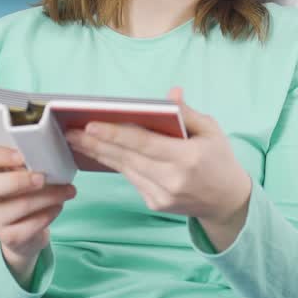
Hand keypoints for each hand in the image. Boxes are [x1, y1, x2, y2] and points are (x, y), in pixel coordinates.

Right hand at [0, 146, 76, 287]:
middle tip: (43, 177)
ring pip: (19, 206)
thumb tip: (48, 152)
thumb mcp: (19, 176)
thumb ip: (25, 163)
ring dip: (48, 196)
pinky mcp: (8, 238)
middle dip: (20, 180)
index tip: (22, 155)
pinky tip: (58, 206)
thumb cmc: (22, 195)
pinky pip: (31, 225)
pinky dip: (49, 213)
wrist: (23, 234)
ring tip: (67, 190)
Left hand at [65, 88, 251, 250]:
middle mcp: (173, 180)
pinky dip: (116, 164)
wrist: (226, 201)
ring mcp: (162, 196)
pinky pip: (131, 179)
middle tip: (70, 131)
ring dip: (99, 154)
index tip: (90, 124)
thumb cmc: (219, 159)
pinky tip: (100, 152)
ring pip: (124, 169)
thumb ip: (187, 113)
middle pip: (127, 158)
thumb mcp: (211, 130)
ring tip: (77, 139)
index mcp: (188, 158)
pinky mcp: (155, 204)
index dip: (115, 134)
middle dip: (96, 143)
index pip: (144, 144)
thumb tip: (171, 94)